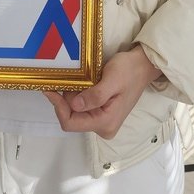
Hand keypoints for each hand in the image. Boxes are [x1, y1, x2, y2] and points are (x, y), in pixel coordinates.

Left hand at [44, 46, 161, 139]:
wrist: (143, 66)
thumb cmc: (129, 71)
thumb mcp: (112, 80)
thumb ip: (94, 95)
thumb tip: (74, 105)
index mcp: (105, 123)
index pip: (71, 123)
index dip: (58, 107)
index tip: (50, 89)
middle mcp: (103, 127)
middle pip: (72, 117)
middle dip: (67, 98)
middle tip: (70, 78)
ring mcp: (102, 121)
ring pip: (76, 111)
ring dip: (73, 94)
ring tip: (80, 78)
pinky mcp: (102, 113)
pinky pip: (82, 106)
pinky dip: (78, 94)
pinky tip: (82, 82)